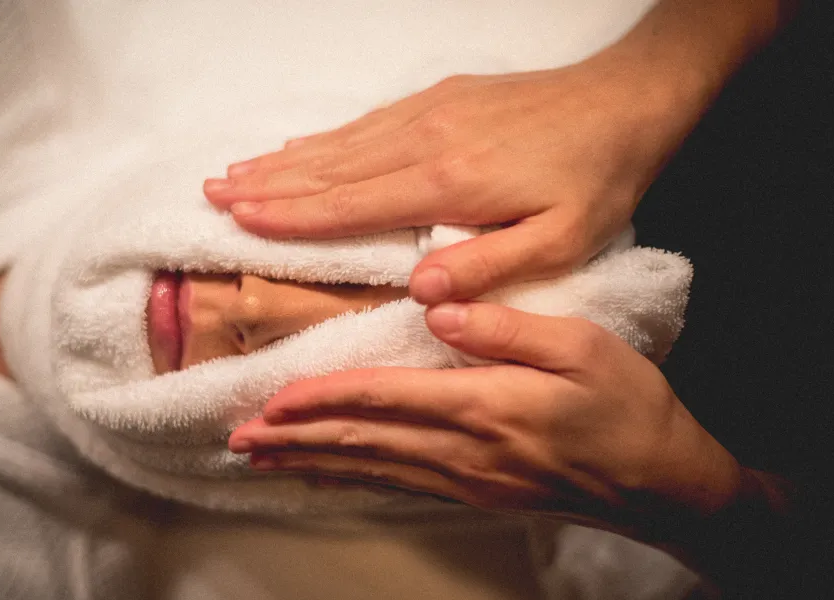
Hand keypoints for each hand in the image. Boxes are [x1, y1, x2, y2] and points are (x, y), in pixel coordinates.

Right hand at [205, 60, 703, 302]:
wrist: (625, 101)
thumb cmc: (594, 179)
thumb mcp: (560, 240)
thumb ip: (489, 268)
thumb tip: (420, 293)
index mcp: (448, 185)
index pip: (350, 205)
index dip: (290, 217)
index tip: (237, 221)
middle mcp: (425, 143)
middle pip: (328, 170)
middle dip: (265, 186)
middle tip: (208, 195)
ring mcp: (428, 114)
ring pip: (339, 143)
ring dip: (282, 161)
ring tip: (233, 172)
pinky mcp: (439, 98)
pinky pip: (365, 122)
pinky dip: (322, 139)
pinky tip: (297, 147)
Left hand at [228, 302, 742, 527]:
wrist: (661, 481)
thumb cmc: (628, 406)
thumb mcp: (584, 348)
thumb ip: (509, 328)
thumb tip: (441, 308)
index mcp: (486, 405)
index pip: (385, 399)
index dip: (324, 400)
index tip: (271, 399)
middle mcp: (465, 450)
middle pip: (363, 442)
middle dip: (296, 439)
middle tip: (239, 439)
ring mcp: (467, 478)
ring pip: (371, 470)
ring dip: (312, 463)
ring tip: (263, 461)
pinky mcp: (475, 491)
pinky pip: (398, 486)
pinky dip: (352, 481)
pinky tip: (325, 478)